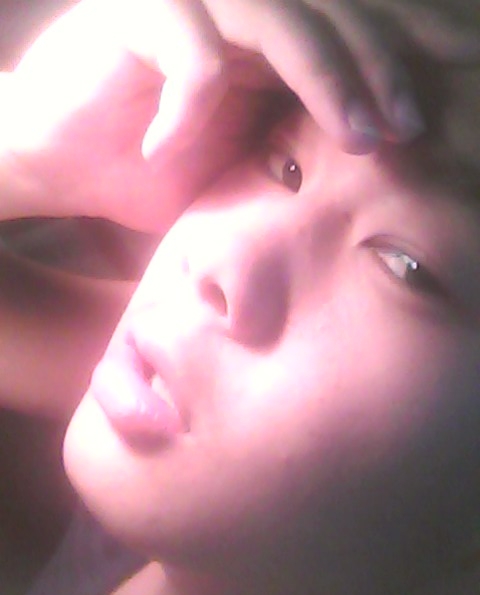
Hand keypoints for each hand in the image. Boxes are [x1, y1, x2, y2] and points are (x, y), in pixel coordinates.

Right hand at [3, 0, 479, 231]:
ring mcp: (183, 4)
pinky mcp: (134, 13)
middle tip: (398, 131)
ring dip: (322, 74)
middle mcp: (227, 12)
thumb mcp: (226, 169)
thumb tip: (344, 171)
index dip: (376, 78)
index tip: (406, 132)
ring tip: (355, 138)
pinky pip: (189, 49)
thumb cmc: (138, 172)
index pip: (335, 40)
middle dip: (368, 72)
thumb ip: (278, 152)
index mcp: (254, 48)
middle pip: (322, 16)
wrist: (53, 162)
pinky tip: (168, 151)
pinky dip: (193, 102)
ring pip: (274, 15)